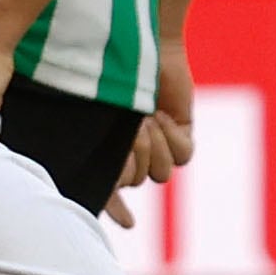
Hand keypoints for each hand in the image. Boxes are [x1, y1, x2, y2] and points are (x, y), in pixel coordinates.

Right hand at [104, 42, 195, 226]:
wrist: (132, 50)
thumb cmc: (101, 82)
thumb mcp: (93, 125)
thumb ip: (97, 162)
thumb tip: (110, 209)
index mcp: (102, 151)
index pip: (106, 192)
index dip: (116, 211)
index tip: (129, 224)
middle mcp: (129, 152)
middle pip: (135, 181)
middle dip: (133, 157)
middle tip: (130, 131)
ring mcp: (156, 145)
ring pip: (161, 174)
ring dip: (152, 148)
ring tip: (145, 120)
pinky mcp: (181, 134)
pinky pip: (182, 156)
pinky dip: (172, 136)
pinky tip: (163, 116)